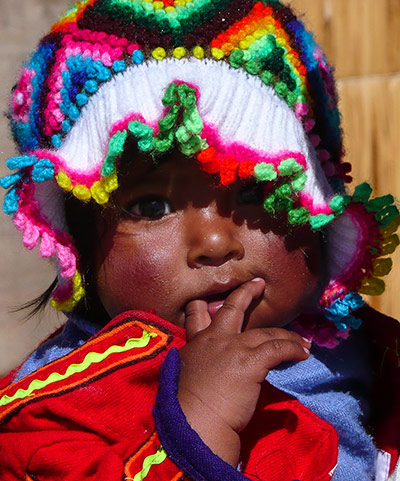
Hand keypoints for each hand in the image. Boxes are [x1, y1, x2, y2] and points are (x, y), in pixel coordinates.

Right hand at [178, 278, 310, 465]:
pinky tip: (303, 352)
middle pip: (232, 307)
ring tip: (301, 339)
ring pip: (265, 332)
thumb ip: (197, 365)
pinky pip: (278, 348)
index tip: (212, 299)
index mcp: (196, 343)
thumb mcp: (182, 376)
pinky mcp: (250, 361)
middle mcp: (214, 339)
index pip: (196, 315)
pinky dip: (293, 348)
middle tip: (258, 284)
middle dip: (246, 293)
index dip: (205, 305)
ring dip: (286, 334)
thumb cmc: (184, 406)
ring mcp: (233, 347)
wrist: (192, 422)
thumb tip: (209, 369)